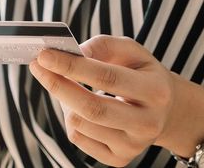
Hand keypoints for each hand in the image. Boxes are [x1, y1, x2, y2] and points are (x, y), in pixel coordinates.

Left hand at [29, 35, 203, 165]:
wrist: (166, 111)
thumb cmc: (140, 74)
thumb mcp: (131, 52)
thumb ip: (102, 46)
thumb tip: (71, 53)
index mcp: (155, 91)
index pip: (107, 77)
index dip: (72, 66)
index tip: (44, 55)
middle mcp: (148, 123)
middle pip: (92, 108)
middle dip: (58, 86)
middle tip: (37, 67)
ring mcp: (134, 145)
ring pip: (81, 125)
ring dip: (64, 102)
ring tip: (68, 87)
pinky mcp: (119, 159)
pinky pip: (79, 139)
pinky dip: (71, 120)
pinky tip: (80, 110)